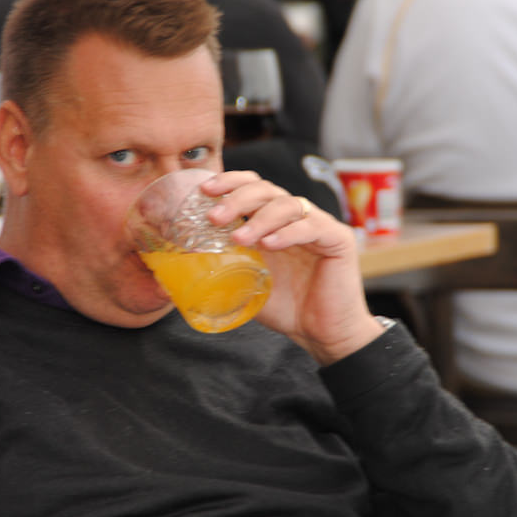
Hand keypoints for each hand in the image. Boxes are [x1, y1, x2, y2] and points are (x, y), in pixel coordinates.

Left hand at [200, 170, 385, 364]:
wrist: (321, 333)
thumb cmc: (286, 308)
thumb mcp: (245, 283)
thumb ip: (222, 267)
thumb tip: (177, 269)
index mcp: (273, 222)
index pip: (253, 187)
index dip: (230, 183)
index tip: (205, 191)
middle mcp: (296, 218)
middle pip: (266, 190)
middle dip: (237, 199)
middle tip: (214, 217)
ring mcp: (318, 225)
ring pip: (287, 205)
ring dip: (259, 219)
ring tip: (238, 238)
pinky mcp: (338, 239)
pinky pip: (312, 227)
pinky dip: (287, 233)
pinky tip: (269, 244)